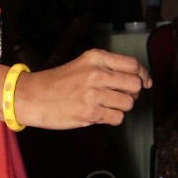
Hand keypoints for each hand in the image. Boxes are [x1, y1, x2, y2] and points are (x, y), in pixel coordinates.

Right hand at [13, 48, 148, 130]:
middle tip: (121, 96)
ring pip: (128, 103)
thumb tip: (140, 80)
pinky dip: (112, 119)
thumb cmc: (57, 82)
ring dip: (121, 107)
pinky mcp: (90, 113)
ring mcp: (94, 94)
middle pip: (135, 85)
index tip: (145, 82)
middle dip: (132, 93)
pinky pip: (117, 118)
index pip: (132, 65)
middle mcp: (96, 73)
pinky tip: (100, 114)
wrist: (32, 96)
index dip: (143, 75)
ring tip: (105, 106)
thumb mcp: (82, 64)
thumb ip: (108, 69)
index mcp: (96, 58)